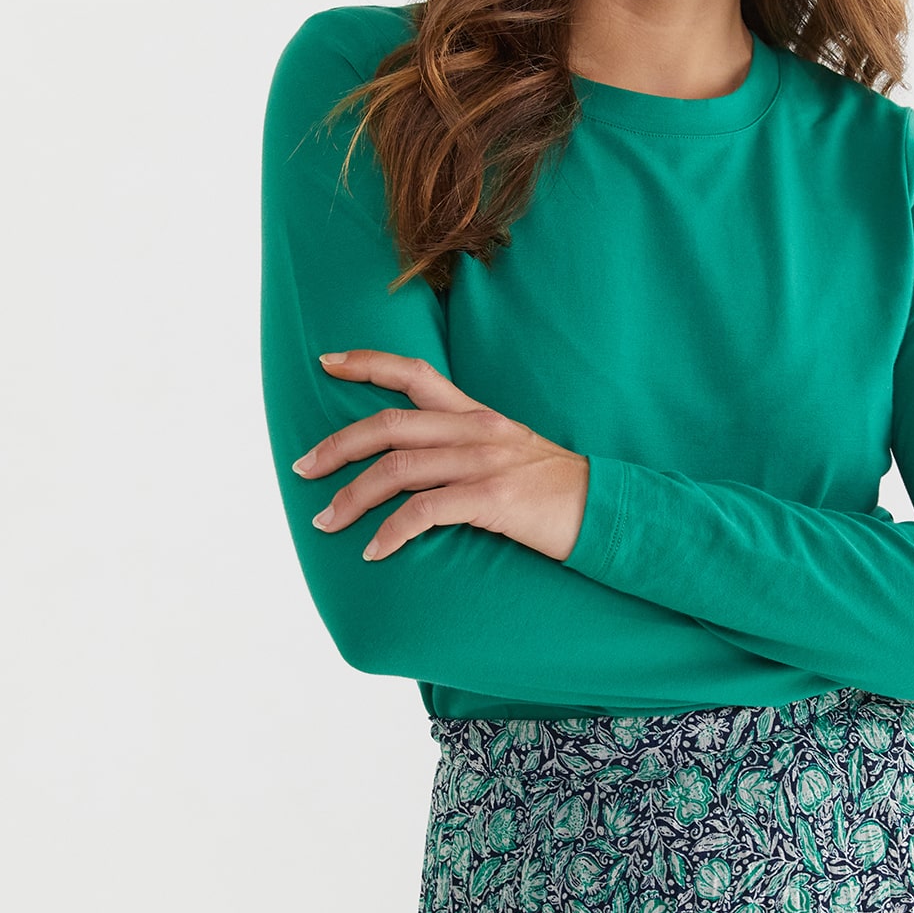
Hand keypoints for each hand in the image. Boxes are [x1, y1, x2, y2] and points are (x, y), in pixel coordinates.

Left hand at [290, 349, 589, 563]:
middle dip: (338, 445)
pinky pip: (424, 512)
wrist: (609, 512)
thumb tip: (421, 465)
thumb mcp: (512, 452)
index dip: (367, 363)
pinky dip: (391, 533)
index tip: (326, 362)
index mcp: (478, 414)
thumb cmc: (558, 490)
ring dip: (352, 498)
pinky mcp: (492, 500)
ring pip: (397, 471)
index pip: (416, 373)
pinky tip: (375, 550)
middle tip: (304, 467)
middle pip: (390, 425)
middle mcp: (476, 430)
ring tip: (327, 521)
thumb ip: (468, 448)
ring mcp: (484, 463)